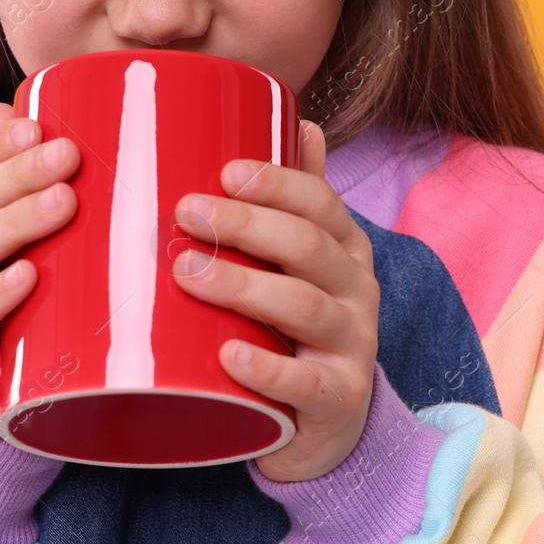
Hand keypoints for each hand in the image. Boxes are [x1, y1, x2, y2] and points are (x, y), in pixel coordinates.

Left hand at [170, 119, 379, 482]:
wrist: (322, 424)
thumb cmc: (295, 328)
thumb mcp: (299, 264)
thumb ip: (297, 200)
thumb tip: (301, 120)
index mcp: (346, 250)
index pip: (321, 203)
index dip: (276, 183)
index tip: (223, 172)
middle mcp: (357, 293)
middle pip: (309, 248)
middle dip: (247, 226)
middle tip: (186, 214)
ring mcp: (351, 348)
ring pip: (305, 308)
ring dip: (244, 286)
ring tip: (188, 275)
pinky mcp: (336, 403)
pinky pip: (307, 383)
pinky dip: (267, 368)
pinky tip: (228, 356)